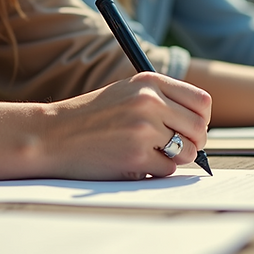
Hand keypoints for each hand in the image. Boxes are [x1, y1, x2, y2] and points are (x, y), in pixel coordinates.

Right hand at [38, 73, 210, 179]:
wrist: (52, 135)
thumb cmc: (89, 117)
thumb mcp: (125, 92)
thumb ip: (160, 99)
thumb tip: (199, 124)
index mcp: (149, 82)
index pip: (202, 101)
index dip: (201, 119)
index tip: (191, 128)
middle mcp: (149, 102)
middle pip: (199, 128)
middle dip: (194, 143)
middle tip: (178, 148)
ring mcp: (143, 129)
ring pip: (187, 151)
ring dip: (175, 159)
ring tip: (152, 155)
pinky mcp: (136, 157)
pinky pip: (167, 170)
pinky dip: (155, 171)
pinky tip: (135, 163)